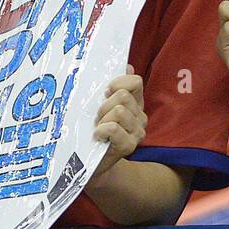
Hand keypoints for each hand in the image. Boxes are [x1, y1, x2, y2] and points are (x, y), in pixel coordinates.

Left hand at [89, 65, 146, 182]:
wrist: (89, 163)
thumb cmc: (93, 130)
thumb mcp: (101, 105)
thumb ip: (114, 87)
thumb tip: (127, 66)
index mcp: (135, 103)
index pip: (135, 81)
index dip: (118, 83)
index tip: (105, 93)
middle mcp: (140, 117)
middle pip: (122, 96)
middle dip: (103, 105)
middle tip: (98, 117)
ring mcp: (137, 132)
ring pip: (118, 110)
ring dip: (101, 119)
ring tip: (98, 128)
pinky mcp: (129, 145)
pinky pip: (113, 127)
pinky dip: (101, 130)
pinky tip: (97, 136)